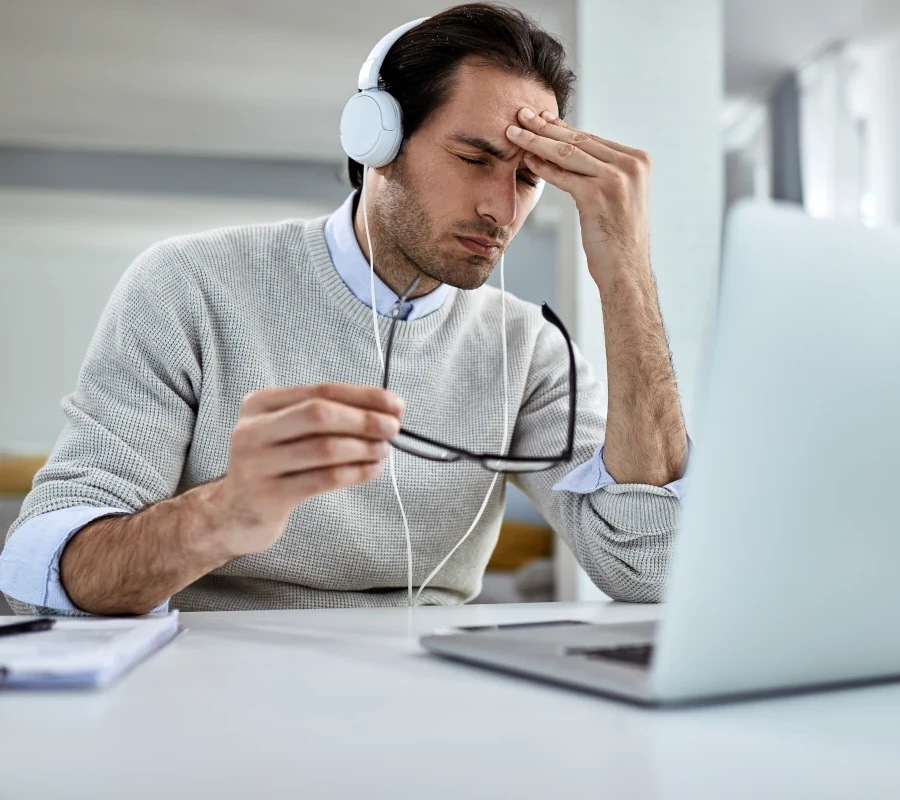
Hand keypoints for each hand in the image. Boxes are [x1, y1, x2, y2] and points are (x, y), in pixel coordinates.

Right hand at [208, 384, 403, 557]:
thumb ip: (328, 417)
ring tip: (383, 451)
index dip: (363, 396)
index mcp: (259, 404)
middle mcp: (252, 430)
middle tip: (393, 429)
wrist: (234, 513)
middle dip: (364, 419)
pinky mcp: (268, 497)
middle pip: (319, 414)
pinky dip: (356, 473)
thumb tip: (387, 410)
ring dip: (364, 448)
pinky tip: (372, 470)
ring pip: (324, 449)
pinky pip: (324, 479)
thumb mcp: (288, 432)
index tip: (395, 404)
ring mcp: (257, 464)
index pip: (320, 391)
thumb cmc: (275, 466)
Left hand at [506, 107, 651, 286]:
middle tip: (520, 114)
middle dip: (545, 127)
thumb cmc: (616, 239)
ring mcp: (617, 178)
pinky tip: (526, 160)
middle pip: (579, 141)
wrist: (626, 271)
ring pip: (568, 153)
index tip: (539, 118)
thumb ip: (602, 172)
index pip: (591, 139)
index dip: (561, 128)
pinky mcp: (599, 195)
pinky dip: (543, 167)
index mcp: (638, 161)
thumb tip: (571, 149)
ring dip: (537, 141)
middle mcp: (631, 165)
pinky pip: (563, 175)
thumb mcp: (616, 197)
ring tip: (514, 132)